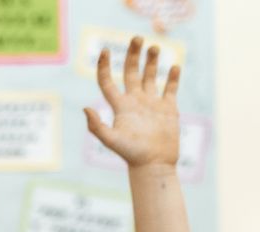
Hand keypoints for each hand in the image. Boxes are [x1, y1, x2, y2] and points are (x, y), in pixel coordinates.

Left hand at [86, 37, 180, 168]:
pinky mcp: (167, 109)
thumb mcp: (111, 140)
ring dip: (152, 61)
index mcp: (120, 106)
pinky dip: (172, 77)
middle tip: (137, 38)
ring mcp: (151, 104)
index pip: (108, 82)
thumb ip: (97, 126)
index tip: (105, 50)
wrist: (154, 165)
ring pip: (151, 77)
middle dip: (133, 55)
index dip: (104, 66)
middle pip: (131, 72)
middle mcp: (134, 102)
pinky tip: (174, 66)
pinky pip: (170, 89)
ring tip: (154, 47)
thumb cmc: (131, 155)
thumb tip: (85, 108)